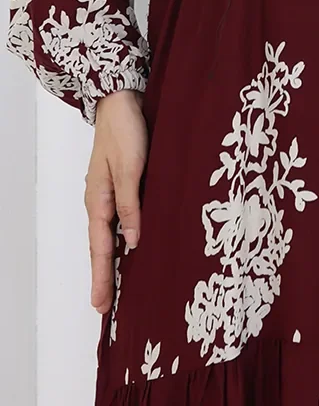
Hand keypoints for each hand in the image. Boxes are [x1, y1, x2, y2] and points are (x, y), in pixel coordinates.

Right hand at [85, 89, 148, 314]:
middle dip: (103, 275)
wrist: (121, 100)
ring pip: (109, 233)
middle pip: (101, 245)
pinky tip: (131, 245)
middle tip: (104, 306)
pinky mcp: (120, 183)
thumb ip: (130, 204)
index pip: (101, 246)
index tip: (102, 304)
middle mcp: (100, 200)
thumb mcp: (131, 167)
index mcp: (98, 199)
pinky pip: (118, 217)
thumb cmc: (125, 129)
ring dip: (113, 259)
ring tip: (116, 285)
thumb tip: (132, 241)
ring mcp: (108, 192)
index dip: (103, 276)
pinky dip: (122, 236)